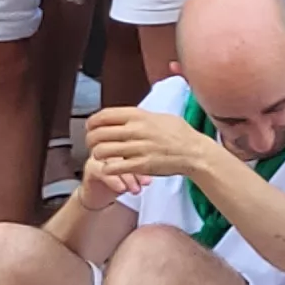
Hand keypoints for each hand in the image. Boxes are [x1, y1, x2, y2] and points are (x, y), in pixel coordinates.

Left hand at [82, 105, 227, 188]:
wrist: (194, 152)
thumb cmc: (179, 134)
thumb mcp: (159, 117)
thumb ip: (140, 116)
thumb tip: (123, 116)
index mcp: (139, 116)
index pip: (104, 115)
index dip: (92, 122)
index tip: (90, 127)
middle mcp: (137, 130)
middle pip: (99, 133)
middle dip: (90, 140)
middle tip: (92, 144)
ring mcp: (138, 148)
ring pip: (102, 151)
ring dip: (97, 154)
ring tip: (101, 156)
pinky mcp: (141, 165)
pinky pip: (114, 167)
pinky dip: (108, 168)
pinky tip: (111, 168)